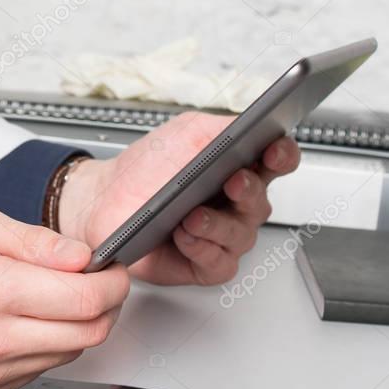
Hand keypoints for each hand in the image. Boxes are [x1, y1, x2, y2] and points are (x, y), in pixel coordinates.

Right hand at [0, 205, 129, 388]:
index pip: (84, 300)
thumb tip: (82, 256)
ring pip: (68, 355)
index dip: (112, 282)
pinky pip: (39, 370)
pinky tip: (24, 317)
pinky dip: (46, 343)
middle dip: (104, 304)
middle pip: (87, 335)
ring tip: (51, 293)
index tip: (112, 268)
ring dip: (75, 325)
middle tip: (94, 278)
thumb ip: (36, 242)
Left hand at [57, 111, 300, 285]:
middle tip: (233, 181)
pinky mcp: (204, 263)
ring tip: (194, 214)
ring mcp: (223, 235)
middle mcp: (236, 204)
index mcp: (238, 167)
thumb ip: (221, 128)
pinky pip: (218, 262)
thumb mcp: (185, 132)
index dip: (282, 155)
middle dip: (249, 191)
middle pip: (261, 202)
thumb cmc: (146, 167)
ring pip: (240, 235)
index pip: (276, 162)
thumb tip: (249, 125)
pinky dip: (202, 249)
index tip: (274, 149)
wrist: (106, 197)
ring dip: (218, 224)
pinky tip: (184, 236)